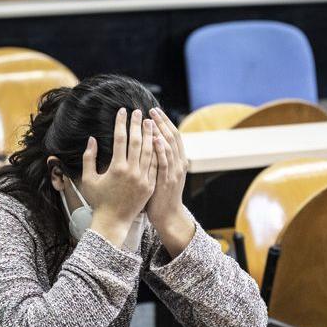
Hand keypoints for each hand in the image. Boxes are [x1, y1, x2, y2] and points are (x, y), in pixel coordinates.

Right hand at [84, 108, 156, 246]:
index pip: (120, 139)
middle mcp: (132, 172)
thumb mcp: (88, 179)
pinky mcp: (150, 185)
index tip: (122, 111)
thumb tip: (92, 139)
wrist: (113, 221)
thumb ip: (89, 158)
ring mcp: (143, 179)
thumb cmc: (98, 200)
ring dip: (150, 135)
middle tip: (138, 111)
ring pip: (149, 151)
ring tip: (149, 122)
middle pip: (137, 141)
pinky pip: (155, 164)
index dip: (121, 123)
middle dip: (137, 124)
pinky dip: (156, 151)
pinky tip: (156, 141)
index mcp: (116, 168)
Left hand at [146, 107, 194, 255]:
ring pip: (169, 146)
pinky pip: (164, 162)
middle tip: (151, 110)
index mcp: (177, 161)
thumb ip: (158, 159)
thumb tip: (148, 142)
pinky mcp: (166, 181)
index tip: (154, 112)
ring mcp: (173, 172)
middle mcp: (178, 163)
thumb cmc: (160, 196)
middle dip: (162, 122)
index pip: (173, 136)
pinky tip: (153, 138)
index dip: (165, 123)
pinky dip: (160, 149)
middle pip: (172, 137)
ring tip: (150, 119)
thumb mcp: (162, 174)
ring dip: (160, 131)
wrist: (167, 216)